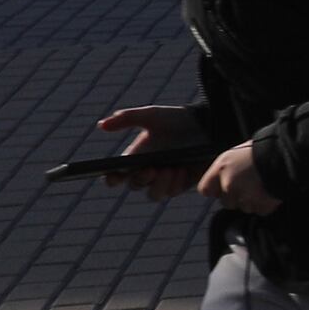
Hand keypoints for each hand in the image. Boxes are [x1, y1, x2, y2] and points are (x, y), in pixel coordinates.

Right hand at [86, 101, 223, 202]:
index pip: (116, 174)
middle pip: (135, 185)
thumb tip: (101, 125)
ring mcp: (164, 179)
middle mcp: (148, 171)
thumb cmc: (175, 119)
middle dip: (140, 178)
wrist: (207, 123)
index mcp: (135, 157)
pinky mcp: (182, 183)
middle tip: (150, 168)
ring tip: (169, 169)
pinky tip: (182, 170)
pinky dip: (175, 183)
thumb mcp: (151, 115)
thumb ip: (127, 118)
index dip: (112, 178)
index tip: (113, 176)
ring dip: (158, 184)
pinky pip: (173, 191)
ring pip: (153, 194)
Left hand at [194, 143, 278, 214]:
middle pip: (226, 202)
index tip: (222, 187)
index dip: (215, 190)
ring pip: (243, 208)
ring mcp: (245, 196)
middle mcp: (229, 184)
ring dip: (251, 201)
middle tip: (249, 184)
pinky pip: (259, 210)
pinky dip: (264, 204)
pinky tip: (269, 192)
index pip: (205, 190)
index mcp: (221, 169)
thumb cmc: (261, 149)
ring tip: (261, 186)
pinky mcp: (261, 205)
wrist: (287, 153)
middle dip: (236, 197)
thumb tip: (219, 182)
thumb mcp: (235, 154)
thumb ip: (224, 170)